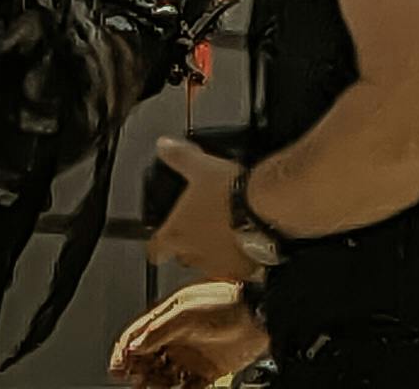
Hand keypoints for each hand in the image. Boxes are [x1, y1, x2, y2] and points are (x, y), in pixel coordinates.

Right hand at [112, 278, 267, 382]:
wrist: (261, 315)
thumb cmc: (229, 301)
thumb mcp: (186, 311)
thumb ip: (159, 328)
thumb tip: (135, 344)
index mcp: (170, 317)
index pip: (138, 335)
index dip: (125, 351)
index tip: (117, 366)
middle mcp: (178, 336)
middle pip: (148, 359)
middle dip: (138, 370)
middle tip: (135, 379)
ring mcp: (192, 354)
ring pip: (163, 376)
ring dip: (155, 383)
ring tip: (150, 387)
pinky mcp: (206, 371)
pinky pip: (186, 387)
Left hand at [147, 138, 257, 281]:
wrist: (264, 211)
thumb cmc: (229, 193)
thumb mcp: (200, 166)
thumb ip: (179, 158)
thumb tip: (163, 146)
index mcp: (177, 232)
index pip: (154, 250)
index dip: (156, 243)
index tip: (161, 237)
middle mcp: (193, 254)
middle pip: (181, 256)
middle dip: (188, 244)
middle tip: (199, 225)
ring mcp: (217, 266)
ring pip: (207, 263)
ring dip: (212, 250)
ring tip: (225, 230)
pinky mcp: (241, 271)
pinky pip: (234, 267)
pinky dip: (236, 257)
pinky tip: (245, 239)